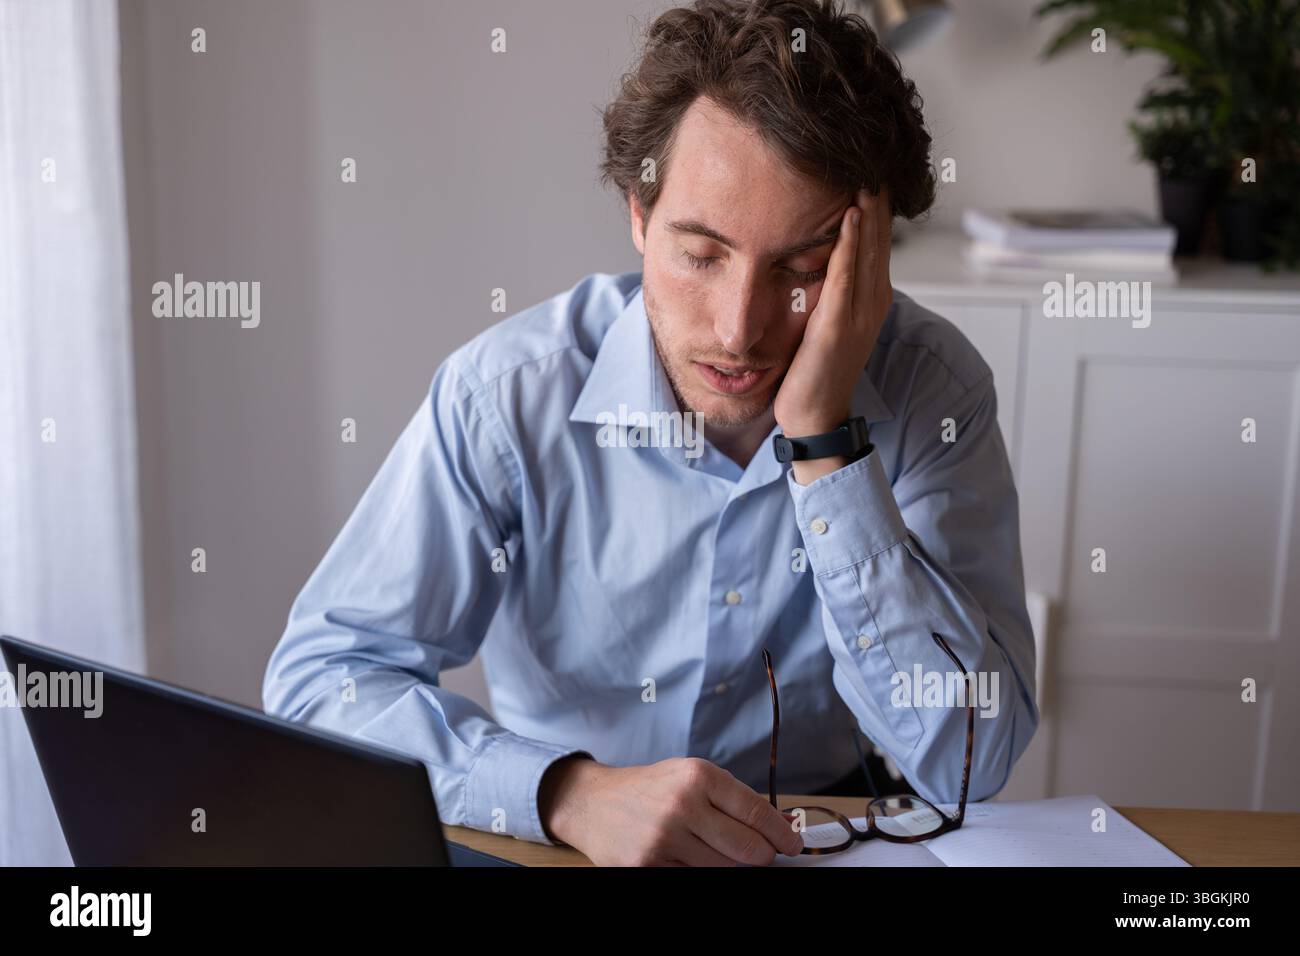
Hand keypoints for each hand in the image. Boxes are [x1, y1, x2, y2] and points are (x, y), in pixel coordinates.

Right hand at [538, 755, 803, 865]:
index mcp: (698, 776)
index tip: (791, 845)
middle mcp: (682, 805)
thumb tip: (781, 826)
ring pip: (725, 870)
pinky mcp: (648, 866)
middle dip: (763, 857)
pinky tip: (694, 859)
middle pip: (748, 849)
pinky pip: (694, 880)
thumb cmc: (650, 788)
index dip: (782, 835)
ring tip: (720, 853)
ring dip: (731, 867)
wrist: (594, 802)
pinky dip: (702, 873)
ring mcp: (664, 839)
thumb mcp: (690, 778)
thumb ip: (734, 799)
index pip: (757, 812)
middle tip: (763, 856)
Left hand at [772, 187, 892, 483]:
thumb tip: (815, 251)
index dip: (876, 201)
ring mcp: (860, 313)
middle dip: (876, 195)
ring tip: (866, 171)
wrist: (813, 414)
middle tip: (872, 151)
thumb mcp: (825, 317)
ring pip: (868, 249)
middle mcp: (873, 299)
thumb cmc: (813, 367)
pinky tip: (849, 216)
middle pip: (878, 235)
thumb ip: (828, 285)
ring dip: (868, 209)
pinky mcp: (838, 326)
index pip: (876, 237)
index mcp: (871, 295)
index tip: (868, 163)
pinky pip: (846, 276)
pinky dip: (849, 244)